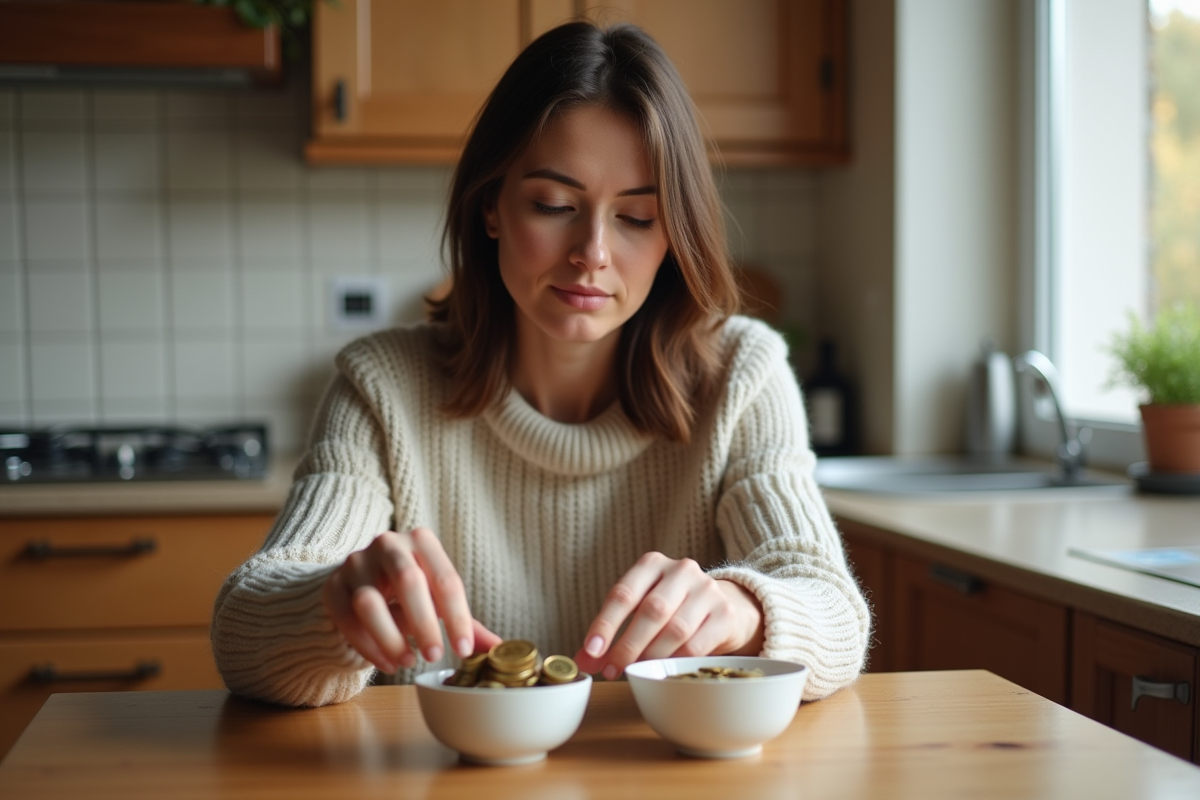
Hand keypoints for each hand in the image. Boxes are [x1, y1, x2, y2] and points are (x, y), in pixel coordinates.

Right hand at [322, 528, 502, 672]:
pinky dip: (368, 646)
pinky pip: (347, 619)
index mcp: (422, 542)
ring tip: (407, 661)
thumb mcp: (437, 600)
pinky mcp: (332, 586)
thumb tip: (500, 650)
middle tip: (434, 656)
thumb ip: (465, 623)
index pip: (446, 579)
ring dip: (391, 637)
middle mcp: (388, 545)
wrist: (358, 581)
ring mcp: (355, 563)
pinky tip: (387, 663)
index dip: (457, 617)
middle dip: (423, 623)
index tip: (464, 650)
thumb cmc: (408, 592)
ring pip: (370, 601)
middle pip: (407, 581)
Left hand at [573, 552, 763, 679]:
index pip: (623, 593)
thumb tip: (582, 662)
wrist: (725, 605)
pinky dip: (676, 661)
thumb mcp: (638, 610)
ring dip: (651, 656)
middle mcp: (681, 570)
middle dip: (627, 645)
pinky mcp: (725, 614)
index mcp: (652, 564)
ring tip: (636, 671)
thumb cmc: (671, 608)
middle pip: (651, 611)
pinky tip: (665, 670)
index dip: (605, 624)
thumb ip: (610, 633)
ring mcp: (707, 590)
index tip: (591, 650)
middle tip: (611, 670)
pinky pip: (697, 644)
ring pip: (675, 629)